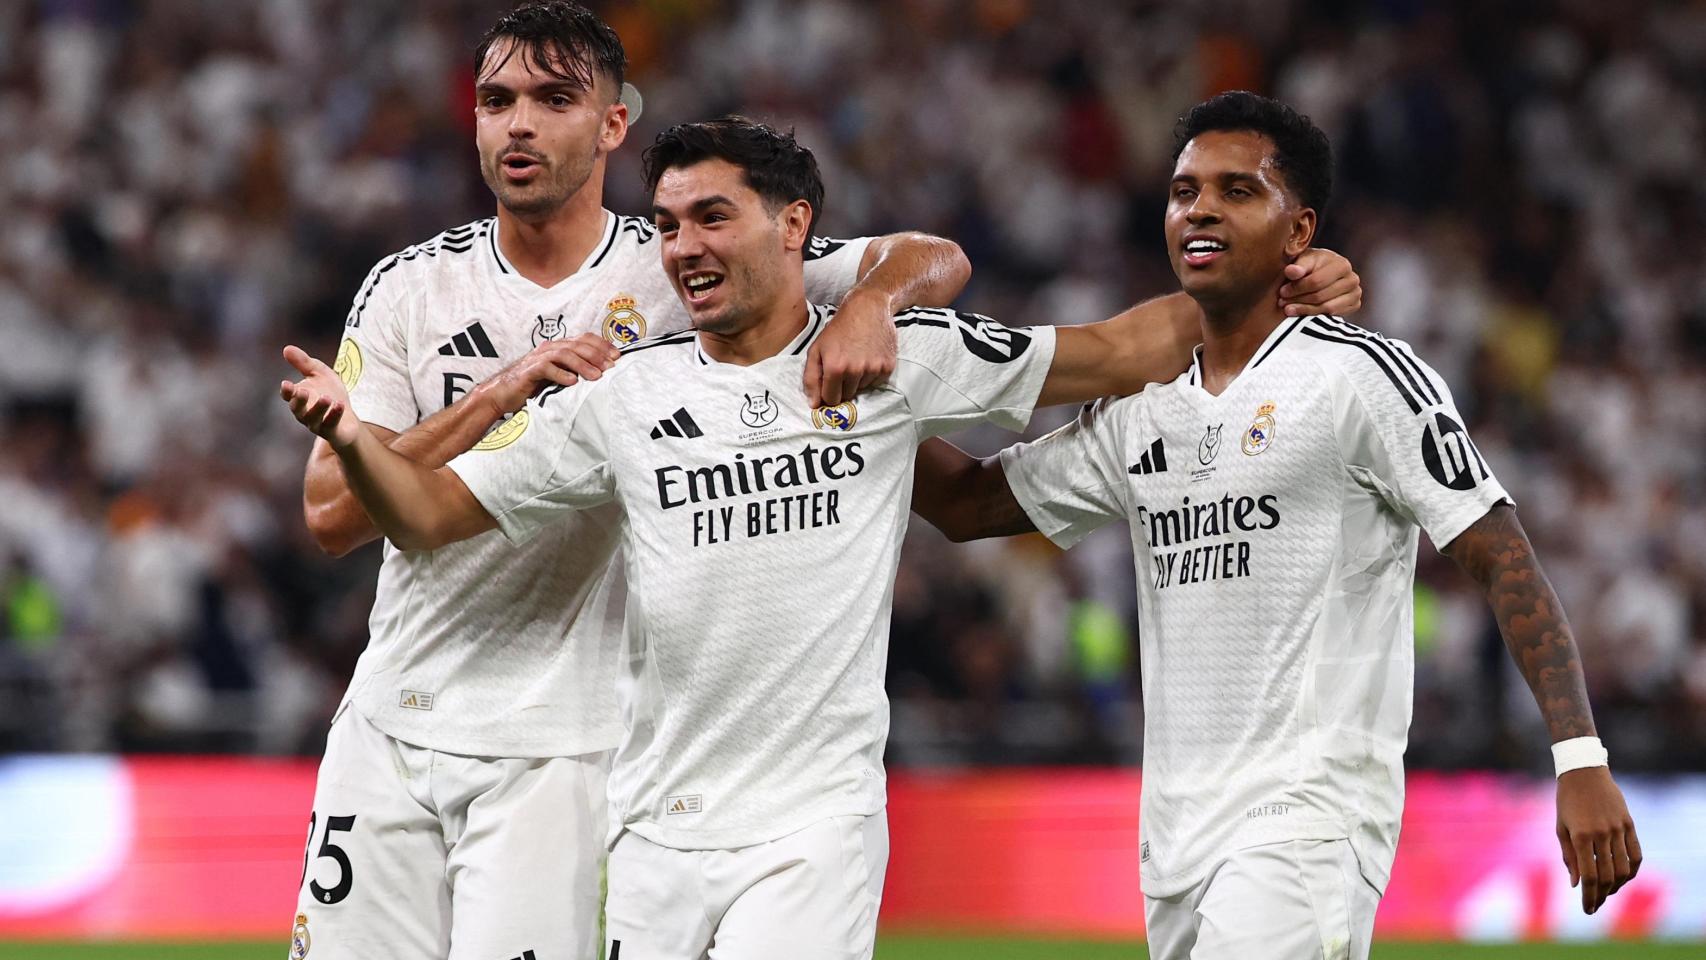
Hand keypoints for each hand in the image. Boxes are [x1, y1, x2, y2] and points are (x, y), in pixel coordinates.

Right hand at [281, 345, 361, 449]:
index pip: (288, 395)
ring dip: (318, 408)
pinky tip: (339, 405)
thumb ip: (303, 362)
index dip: (286, 391)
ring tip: (326, 398)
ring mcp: (317, 424)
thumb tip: (287, 348)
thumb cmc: (330, 393)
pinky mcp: (331, 431)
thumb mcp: (319, 373)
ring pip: (313, 419)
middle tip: (302, 391)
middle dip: (299, 400)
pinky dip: (334, 415)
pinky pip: (330, 425)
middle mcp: (304, 413)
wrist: (348, 416)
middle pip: (297, 409)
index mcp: (299, 397)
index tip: (286, 384)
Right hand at [475, 334, 619, 415]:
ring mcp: (538, 357)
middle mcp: (549, 348)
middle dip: (597, 355)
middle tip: (611, 367)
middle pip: (577, 345)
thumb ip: (575, 371)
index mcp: (558, 347)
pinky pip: (546, 368)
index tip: (617, 356)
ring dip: (583, 365)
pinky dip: (561, 374)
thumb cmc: (533, 386)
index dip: (601, 345)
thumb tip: (603, 375)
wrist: (503, 394)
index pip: (584, 339)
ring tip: (596, 377)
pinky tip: (573, 382)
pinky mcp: (529, 370)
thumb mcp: (559, 376)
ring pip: (565, 354)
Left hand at [805, 288, 896, 406]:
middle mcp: (855, 370)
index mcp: (835, 367)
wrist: (867, 309)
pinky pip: (876, 382)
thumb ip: (811, 378)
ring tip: (856, 359)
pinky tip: (868, 358)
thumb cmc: (839, 329)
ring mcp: (873, 369)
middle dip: (843, 386)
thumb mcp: (816, 349)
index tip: (829, 384)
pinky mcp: (888, 367)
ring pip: (862, 389)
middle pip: (847, 395)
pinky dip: (871, 374)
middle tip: (844, 366)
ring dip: (858, 379)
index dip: (828, 393)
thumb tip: (814, 404)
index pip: (830, 399)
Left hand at [1280, 248, 1361, 316]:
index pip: (1316, 281)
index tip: (1282, 291)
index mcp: (1341, 264)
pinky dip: (1315, 316)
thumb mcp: (1302, 260)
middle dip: (1298, 300)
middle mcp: (1352, 278)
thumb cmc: (1310, 266)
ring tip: (1288, 309)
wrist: (1320, 272)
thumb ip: (1297, 266)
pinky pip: (1333, 316)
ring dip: (1304, 310)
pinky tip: (1302, 314)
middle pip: (1320, 296)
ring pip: (1326, 308)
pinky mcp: (1354, 305)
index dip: (1297, 288)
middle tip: (1282, 302)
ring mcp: (1355, 293)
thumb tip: (1291, 271)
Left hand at [1556, 766, 1641, 913]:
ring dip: (1617, 887)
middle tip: (1595, 906)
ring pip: (1624, 869)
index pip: (1590, 876)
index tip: (1587, 909)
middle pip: (1608, 876)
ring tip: (1606, 894)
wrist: (1584, 772)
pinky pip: (1636, 854)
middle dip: (1602, 896)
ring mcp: (1618, 829)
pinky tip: (1623, 879)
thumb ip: (1569, 857)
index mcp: (1580, 836)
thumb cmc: (1566, 801)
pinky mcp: (1629, 824)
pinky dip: (1632, 870)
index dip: (1590, 896)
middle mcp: (1601, 834)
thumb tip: (1577, 884)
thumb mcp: (1561, 828)